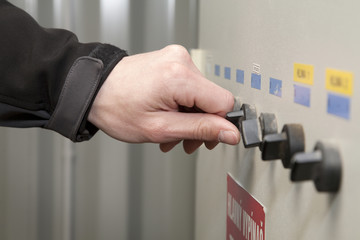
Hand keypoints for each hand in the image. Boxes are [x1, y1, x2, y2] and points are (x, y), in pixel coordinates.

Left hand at [88, 45, 239, 153]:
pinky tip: (170, 118)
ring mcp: (176, 59)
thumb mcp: (159, 128)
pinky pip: (189, 87)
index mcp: (180, 77)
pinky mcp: (171, 61)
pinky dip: (182, 106)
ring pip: (201, 96)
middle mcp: (181, 61)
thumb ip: (199, 129)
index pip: (224, 102)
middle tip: (186, 142)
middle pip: (212, 99)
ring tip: (172, 133)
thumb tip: (230, 132)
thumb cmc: (115, 108)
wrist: (93, 90)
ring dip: (190, 118)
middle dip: (201, 124)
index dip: (220, 125)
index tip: (209, 139)